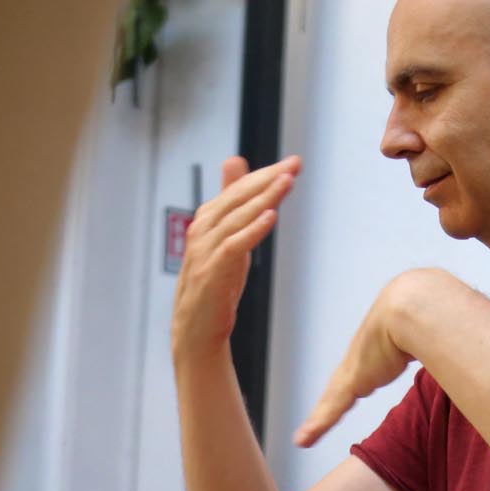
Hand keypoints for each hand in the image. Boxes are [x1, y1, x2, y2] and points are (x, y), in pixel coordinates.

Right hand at [171, 154, 299, 362]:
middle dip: (267, 180)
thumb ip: (231, 200)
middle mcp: (203, 231)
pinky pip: (233, 246)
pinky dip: (252, 230)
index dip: (265, 175)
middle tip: (294, 166)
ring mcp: (205, 252)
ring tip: (286, 183)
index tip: (293, 163)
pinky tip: (271, 217)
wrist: (195, 330)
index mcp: (207, 220)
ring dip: (263, 199)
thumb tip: (234, 160)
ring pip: (237, 218)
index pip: (238, 190)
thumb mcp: (226, 236)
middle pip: (237, 198)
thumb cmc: (213, 282)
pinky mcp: (211, 273)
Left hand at [294, 270, 446, 446]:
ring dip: (322, 416)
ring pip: (334, 398)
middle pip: (345, 384)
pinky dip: (318, 423)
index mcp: (384, 347)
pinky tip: (303, 439)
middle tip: (319, 419)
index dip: (366, 375)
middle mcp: (365, 357)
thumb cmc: (435, 314)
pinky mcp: (352, 380)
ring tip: (307, 434)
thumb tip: (482, 351)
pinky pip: (330, 408)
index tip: (364, 381)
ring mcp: (356, 368)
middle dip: (336, 398)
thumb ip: (455, 348)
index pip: (369, 366)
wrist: (415, 305)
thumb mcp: (443, 335)